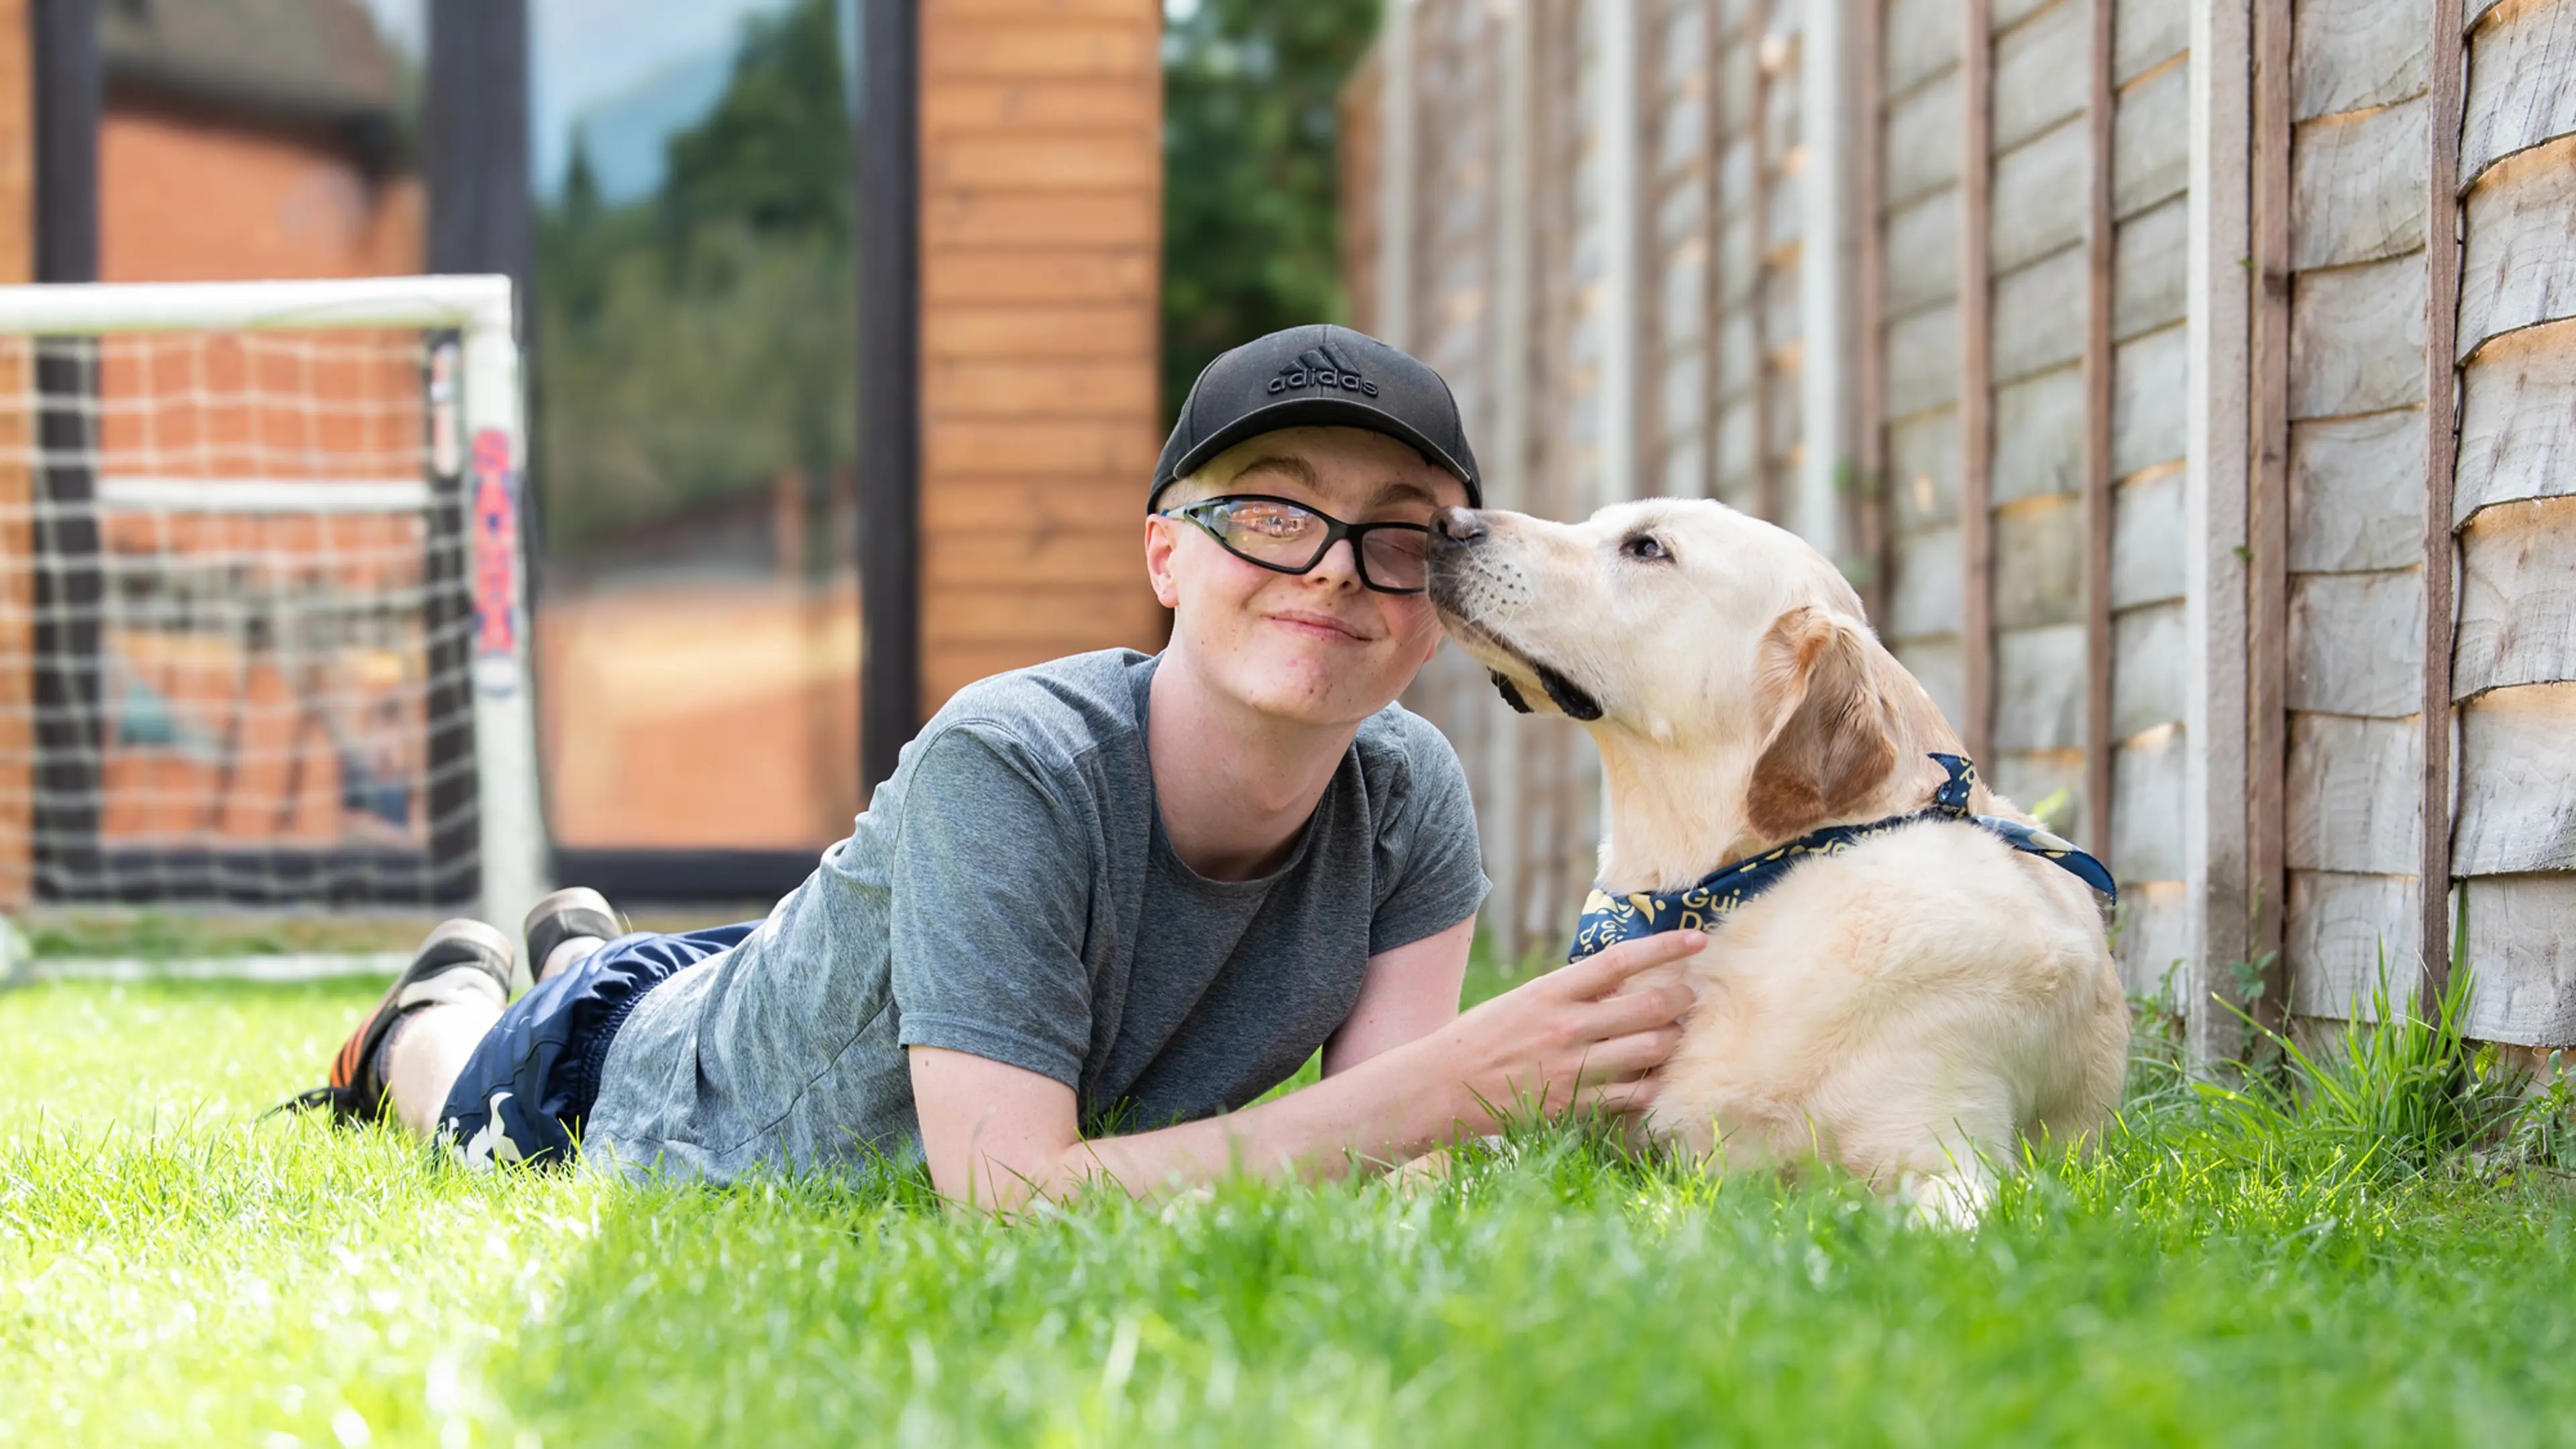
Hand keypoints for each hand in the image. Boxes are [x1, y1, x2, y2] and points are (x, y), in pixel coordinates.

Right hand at [1423, 931, 1703, 1127]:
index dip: (1665, 947)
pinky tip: (1659, 1075)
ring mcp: (1573, 1067)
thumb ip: (1571, 993)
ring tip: (1678, 1034)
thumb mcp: (1523, 1001)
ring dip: (1675, 1039)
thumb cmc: (1482, 1038)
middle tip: (1690, 995)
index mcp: (1551, 992)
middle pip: (1649, 1005)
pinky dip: (1655, 1082)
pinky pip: (1635, 1094)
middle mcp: (1567, 1026)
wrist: (1442, 1086)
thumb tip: (1621, 983)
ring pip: (1651, 1049)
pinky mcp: (1574, 1103)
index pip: (1621, 960)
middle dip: (1682, 998)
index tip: (1697, 939)